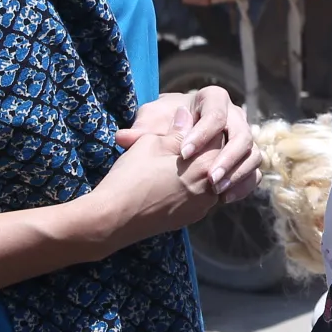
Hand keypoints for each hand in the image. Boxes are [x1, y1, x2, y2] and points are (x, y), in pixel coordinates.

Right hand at [83, 122, 217, 250]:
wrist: (113, 219)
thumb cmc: (130, 177)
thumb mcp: (151, 144)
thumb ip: (176, 130)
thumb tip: (186, 113)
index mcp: (204, 165)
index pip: (218, 137)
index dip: (206, 126)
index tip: (192, 122)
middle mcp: (210, 188)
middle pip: (218, 159)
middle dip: (205, 147)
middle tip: (185, 139)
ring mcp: (202, 206)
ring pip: (212, 178)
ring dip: (201, 167)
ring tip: (179, 159)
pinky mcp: (192, 217)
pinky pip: (202, 195)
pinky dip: (194, 184)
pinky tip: (176, 179)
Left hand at [121, 86, 259, 200]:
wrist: (176, 134)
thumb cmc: (162, 122)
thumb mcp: (150, 122)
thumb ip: (141, 130)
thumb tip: (126, 137)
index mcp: (213, 99)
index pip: (216, 114)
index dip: (203, 133)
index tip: (184, 153)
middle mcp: (235, 116)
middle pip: (242, 135)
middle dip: (227, 158)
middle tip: (209, 178)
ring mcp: (243, 137)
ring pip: (253, 154)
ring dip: (238, 173)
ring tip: (217, 190)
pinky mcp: (245, 158)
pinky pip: (254, 172)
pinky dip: (244, 185)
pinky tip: (224, 199)